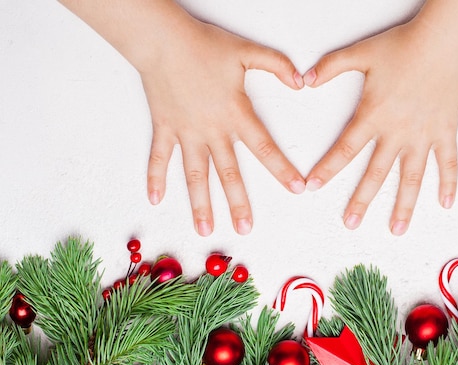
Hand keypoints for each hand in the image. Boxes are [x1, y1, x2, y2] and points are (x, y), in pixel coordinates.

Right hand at [141, 18, 304, 235]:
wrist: (164, 41)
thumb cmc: (203, 45)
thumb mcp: (248, 52)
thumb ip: (277, 65)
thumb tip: (301, 82)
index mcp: (235, 114)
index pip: (265, 148)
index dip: (282, 169)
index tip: (297, 189)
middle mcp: (212, 130)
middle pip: (229, 174)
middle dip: (239, 204)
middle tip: (246, 228)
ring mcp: (186, 132)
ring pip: (195, 175)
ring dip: (200, 204)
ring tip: (205, 229)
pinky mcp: (165, 128)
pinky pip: (159, 157)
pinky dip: (155, 178)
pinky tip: (155, 199)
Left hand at [303, 20, 457, 234]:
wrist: (444, 40)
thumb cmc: (403, 46)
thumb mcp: (361, 54)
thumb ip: (331, 67)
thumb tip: (305, 79)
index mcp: (373, 116)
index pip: (345, 149)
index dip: (327, 169)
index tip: (312, 187)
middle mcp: (397, 132)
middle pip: (375, 174)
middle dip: (361, 201)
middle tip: (350, 223)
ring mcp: (424, 135)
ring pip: (411, 178)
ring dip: (404, 206)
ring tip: (396, 230)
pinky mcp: (446, 131)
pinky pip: (448, 162)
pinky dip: (449, 183)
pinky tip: (445, 204)